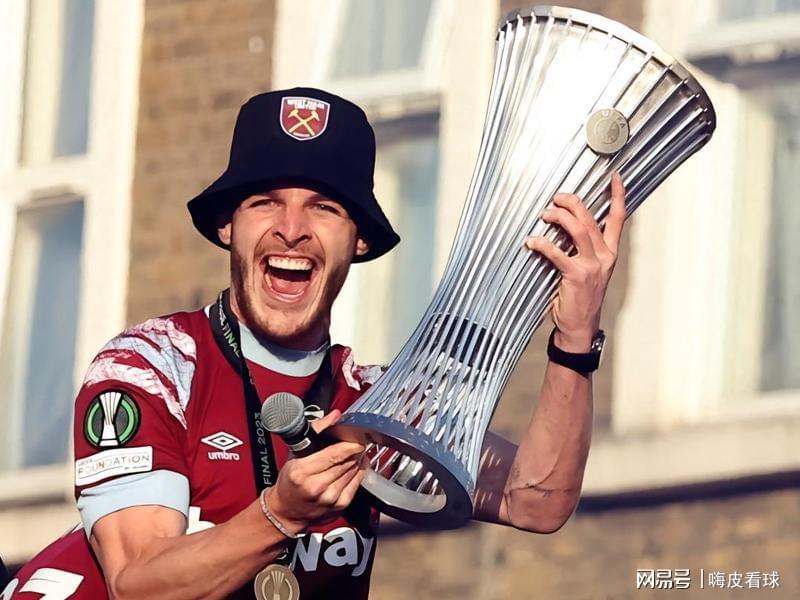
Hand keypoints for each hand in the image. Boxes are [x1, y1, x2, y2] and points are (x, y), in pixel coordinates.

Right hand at [266, 409, 366, 532]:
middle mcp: (317, 486)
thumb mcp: (296, 453)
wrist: (287, 511)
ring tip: (353, 453)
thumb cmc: (290, 481)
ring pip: (354, 470)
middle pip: (347, 461)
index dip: (349, 443)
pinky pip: (357, 483)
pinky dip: (359, 471)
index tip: (356, 436)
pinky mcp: (340, 505)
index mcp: (302, 471)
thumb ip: (317, 430)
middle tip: (355, 442)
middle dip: (354, 449)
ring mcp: (329, 498)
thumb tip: (335, 415)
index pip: (334, 453)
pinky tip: (356, 465)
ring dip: (357, 459)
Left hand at [525, 173, 625, 351]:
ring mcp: (592, 265)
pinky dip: (542, 244)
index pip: (618, 219)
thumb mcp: (590, 270)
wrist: (580, 326)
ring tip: (545, 215)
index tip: (615, 179)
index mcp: (609, 253)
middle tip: (557, 198)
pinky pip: (557, 252)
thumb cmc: (582, 298)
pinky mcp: (576, 274)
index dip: (618, 197)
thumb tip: (565, 227)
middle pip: (591, 218)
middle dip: (572, 203)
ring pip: (578, 229)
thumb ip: (583, 249)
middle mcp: (604, 256)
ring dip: (559, 217)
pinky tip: (532, 242)